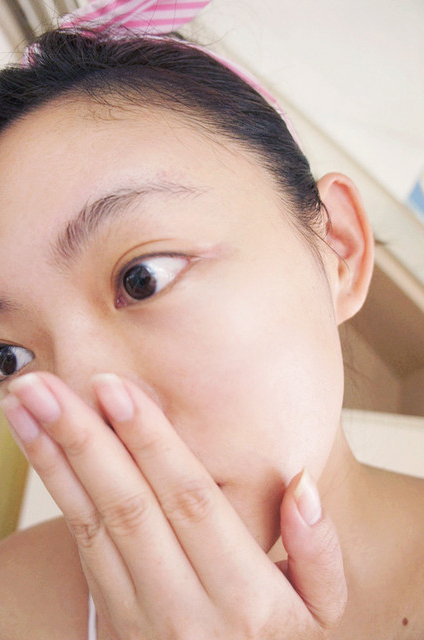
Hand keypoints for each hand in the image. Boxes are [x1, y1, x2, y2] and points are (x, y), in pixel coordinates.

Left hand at [2, 372, 346, 638]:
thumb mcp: (321, 606)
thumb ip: (318, 548)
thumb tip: (302, 482)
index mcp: (246, 596)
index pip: (190, 501)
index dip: (152, 442)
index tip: (117, 390)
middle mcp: (187, 606)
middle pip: (130, 506)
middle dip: (85, 438)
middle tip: (46, 385)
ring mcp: (141, 614)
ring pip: (93, 523)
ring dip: (55, 458)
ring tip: (25, 404)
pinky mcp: (113, 612)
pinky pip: (79, 544)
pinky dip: (55, 488)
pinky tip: (38, 445)